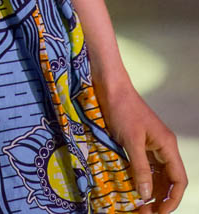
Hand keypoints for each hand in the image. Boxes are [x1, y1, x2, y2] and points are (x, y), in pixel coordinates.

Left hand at [94, 77, 186, 212]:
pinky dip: (139, 179)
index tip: (158, 213)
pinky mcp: (137, 143)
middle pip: (168, 180)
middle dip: (159, 199)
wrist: (110, 86)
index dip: (171, 199)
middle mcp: (162, 147)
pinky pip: (143, 167)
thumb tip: (146, 195)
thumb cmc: (122, 109)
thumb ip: (139, 168)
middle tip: (144, 213)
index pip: (178, 179)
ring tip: (137, 206)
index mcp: (167, 145)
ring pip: (156, 175)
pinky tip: (130, 189)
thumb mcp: (130, 141)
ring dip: (149, 191)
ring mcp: (150, 145)